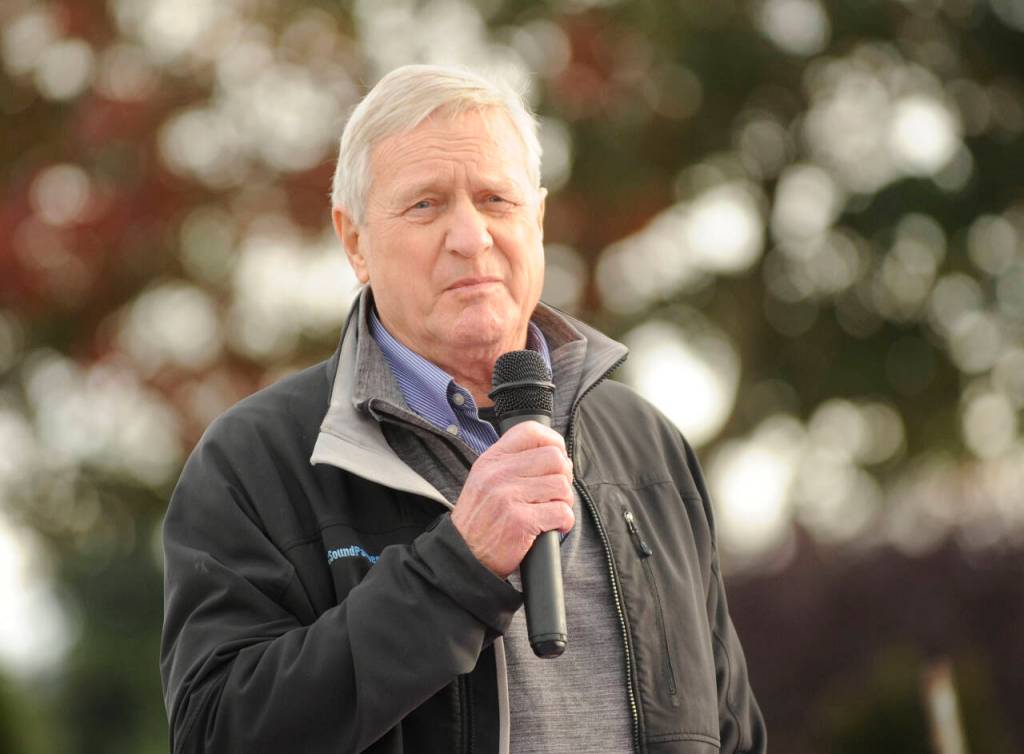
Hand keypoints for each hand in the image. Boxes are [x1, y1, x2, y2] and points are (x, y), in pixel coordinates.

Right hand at [450, 421, 574, 577]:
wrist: (464, 556)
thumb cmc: (481, 520)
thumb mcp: (485, 479)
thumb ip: (511, 462)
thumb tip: (554, 454)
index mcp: (491, 460)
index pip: (530, 431)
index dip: (553, 441)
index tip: (557, 458)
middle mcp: (499, 474)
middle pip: (555, 458)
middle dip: (563, 477)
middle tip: (554, 493)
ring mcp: (509, 496)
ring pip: (562, 485)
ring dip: (564, 502)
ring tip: (550, 512)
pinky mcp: (521, 521)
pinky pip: (562, 512)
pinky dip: (564, 522)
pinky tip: (552, 527)